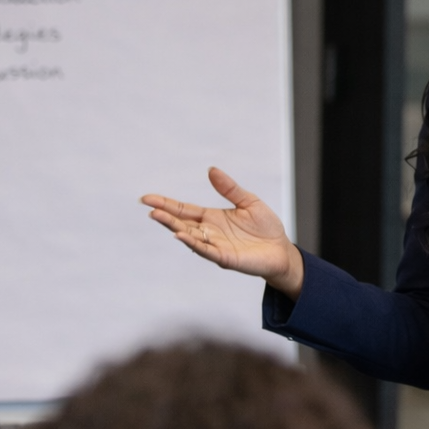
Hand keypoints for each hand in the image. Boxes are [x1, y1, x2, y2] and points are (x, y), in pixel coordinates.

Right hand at [141, 167, 304, 298]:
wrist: (281, 250)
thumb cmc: (266, 228)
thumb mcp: (248, 202)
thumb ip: (229, 188)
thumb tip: (211, 170)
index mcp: (212, 218)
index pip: (184, 210)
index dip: (166, 204)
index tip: (147, 198)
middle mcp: (209, 233)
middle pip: (182, 222)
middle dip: (164, 215)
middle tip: (148, 207)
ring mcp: (216, 246)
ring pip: (190, 236)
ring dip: (173, 227)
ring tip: (158, 217)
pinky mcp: (226, 258)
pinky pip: (206, 251)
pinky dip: (193, 243)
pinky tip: (181, 235)